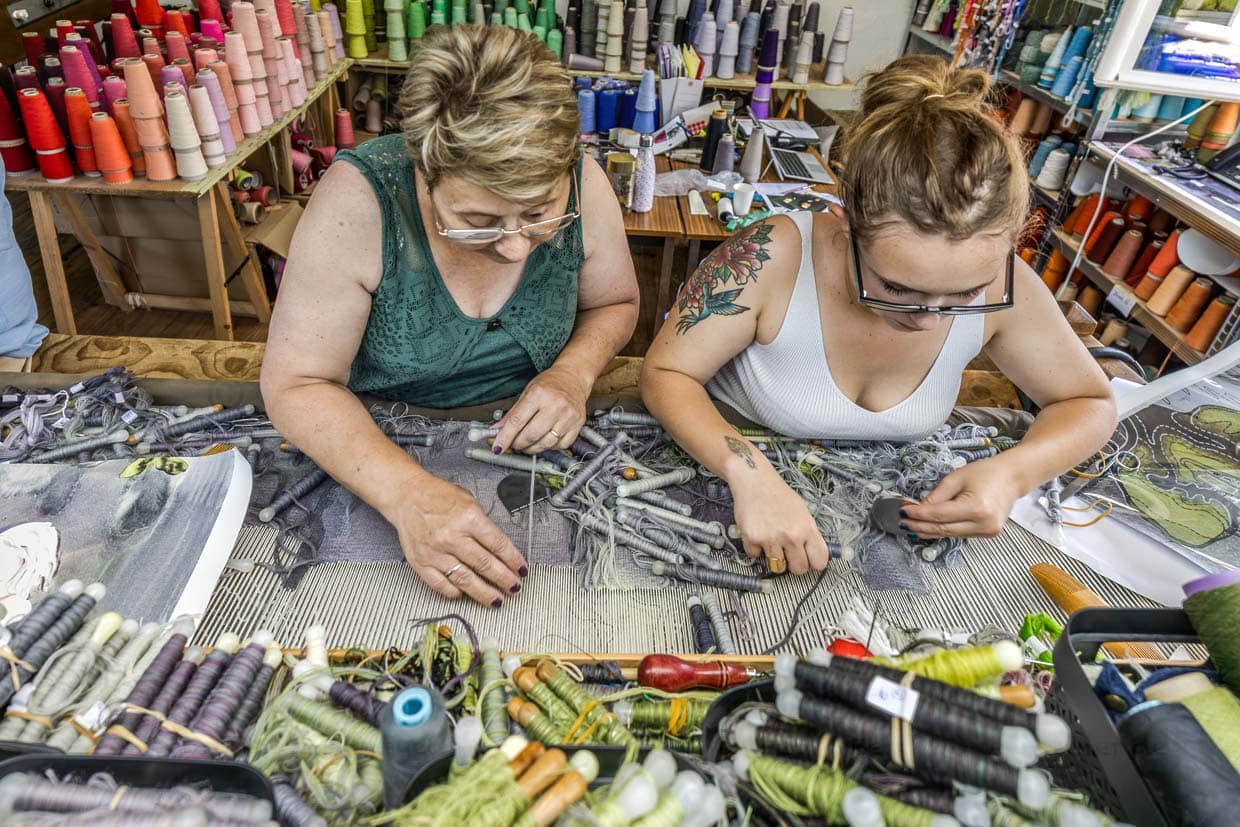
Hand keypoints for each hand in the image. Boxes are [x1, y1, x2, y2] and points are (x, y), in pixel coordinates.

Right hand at [392, 477, 526, 606]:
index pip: (498, 544)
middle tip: (514, 587)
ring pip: (465, 579)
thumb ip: (484, 525)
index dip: (513, 560)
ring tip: (496, 600)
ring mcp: (435, 552)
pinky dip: (455, 592)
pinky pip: (441, 585)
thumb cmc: (438, 497)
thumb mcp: (469, 501)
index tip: (521, 569)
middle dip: (504, 579)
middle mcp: (452, 536)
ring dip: (484, 593)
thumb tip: (502, 549)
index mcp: (468, 518)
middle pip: (485, 564)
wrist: (407, 496)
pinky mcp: (421, 563)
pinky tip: (466, 594)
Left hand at [494, 365, 588, 453]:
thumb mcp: (527, 393)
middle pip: (531, 435)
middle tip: (514, 443)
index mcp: (539, 394)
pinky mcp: (578, 424)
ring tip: (528, 443)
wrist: (573, 378)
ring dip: (532, 448)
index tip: (498, 447)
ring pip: (545, 444)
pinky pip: (560, 445)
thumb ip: (513, 414)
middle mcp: (555, 405)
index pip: (517, 421)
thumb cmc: (550, 384)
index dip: (505, 437)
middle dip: (518, 444)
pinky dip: (549, 447)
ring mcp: (568, 416)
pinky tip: (545, 439)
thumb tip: (498, 430)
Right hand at [731, 470, 830, 574]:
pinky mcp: (752, 539)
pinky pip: (755, 556)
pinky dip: (755, 548)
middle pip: (799, 569)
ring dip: (774, 558)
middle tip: (788, 554)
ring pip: (777, 568)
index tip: (809, 560)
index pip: (820, 561)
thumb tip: (814, 555)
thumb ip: (809, 534)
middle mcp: (791, 536)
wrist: (755, 481)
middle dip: (794, 564)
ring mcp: (771, 539)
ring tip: (772, 542)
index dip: (814, 563)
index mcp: (807, 528)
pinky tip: (757, 534)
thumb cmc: (779, 495)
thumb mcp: (802, 512)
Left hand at [899, 457, 1021, 538]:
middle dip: (920, 526)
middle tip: (902, 522)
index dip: (918, 514)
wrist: (1013, 477)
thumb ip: (936, 496)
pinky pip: (959, 534)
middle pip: (943, 529)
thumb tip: (917, 508)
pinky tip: (929, 527)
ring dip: (929, 530)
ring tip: (911, 525)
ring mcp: (988, 532)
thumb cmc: (987, 473)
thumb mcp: (956, 478)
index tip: (902, 511)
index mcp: (977, 508)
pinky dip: (943, 530)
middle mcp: (984, 524)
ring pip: (949, 534)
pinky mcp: (988, 534)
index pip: (939, 515)